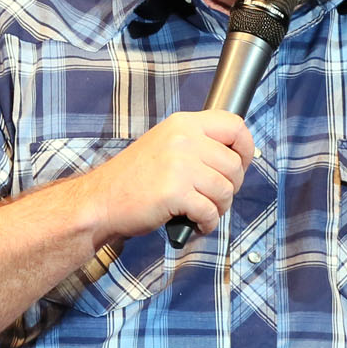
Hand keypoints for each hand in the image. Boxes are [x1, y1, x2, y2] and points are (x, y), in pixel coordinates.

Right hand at [73, 110, 252, 243]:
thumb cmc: (135, 179)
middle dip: (230, 187)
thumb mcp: (167, 145)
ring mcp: (180, 165)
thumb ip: (199, 145)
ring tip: (201, 212)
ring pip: (226, 190)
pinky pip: (210, 211)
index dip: (245, 148)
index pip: (234, 125)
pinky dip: (207, 223)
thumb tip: (236, 158)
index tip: (240, 164)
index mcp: (184, 124)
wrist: (100, 201)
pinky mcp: (175, 192)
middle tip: (212, 198)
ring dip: (219, 208)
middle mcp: (184, 139)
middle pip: (234, 164)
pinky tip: (195, 223)